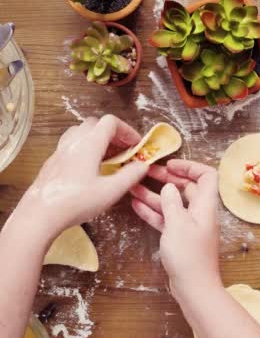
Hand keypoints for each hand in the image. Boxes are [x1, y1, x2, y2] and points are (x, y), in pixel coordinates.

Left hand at [12, 115, 148, 240]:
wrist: (39, 215)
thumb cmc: (76, 202)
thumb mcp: (112, 191)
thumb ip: (131, 175)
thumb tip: (143, 165)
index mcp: (89, 144)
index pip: (110, 122)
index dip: (127, 130)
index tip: (137, 145)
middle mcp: (73, 142)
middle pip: (95, 124)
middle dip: (114, 134)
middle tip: (124, 151)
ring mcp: (60, 151)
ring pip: (81, 133)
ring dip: (98, 139)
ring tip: (108, 158)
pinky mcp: (53, 162)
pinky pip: (71, 145)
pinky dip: (86, 149)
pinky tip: (90, 169)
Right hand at [130, 160, 220, 289]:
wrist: (194, 287)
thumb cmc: (189, 255)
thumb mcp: (177, 224)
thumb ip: (171, 202)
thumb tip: (169, 186)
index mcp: (206, 205)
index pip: (206, 175)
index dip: (190, 166)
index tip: (169, 164)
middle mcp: (199, 212)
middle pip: (186, 187)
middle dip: (166, 177)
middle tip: (145, 172)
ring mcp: (189, 225)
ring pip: (172, 203)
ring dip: (154, 194)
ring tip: (133, 186)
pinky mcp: (179, 237)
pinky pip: (166, 218)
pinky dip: (153, 211)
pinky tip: (136, 204)